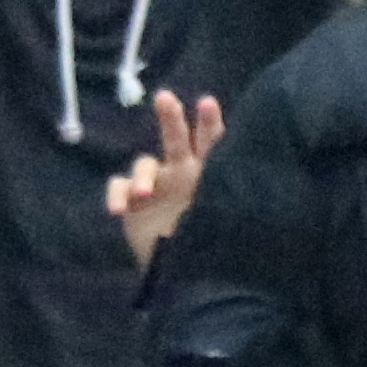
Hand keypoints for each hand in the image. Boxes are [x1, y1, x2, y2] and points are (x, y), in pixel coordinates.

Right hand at [105, 89, 223, 260]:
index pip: (210, 144)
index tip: (207, 102)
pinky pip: (119, 189)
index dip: (209, 123)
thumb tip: (250, 200)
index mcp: (207, 174)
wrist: (182, 268)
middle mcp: (179, 172)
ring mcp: (154, 185)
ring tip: (144, 193)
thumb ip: (226, 202)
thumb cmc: (209, 241)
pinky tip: (117, 210)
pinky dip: (116, 196)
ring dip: (142, 176)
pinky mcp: (132, 202)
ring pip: (144, 165)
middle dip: (171, 118)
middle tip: (164, 97)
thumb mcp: (222, 220)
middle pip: (176, 139)